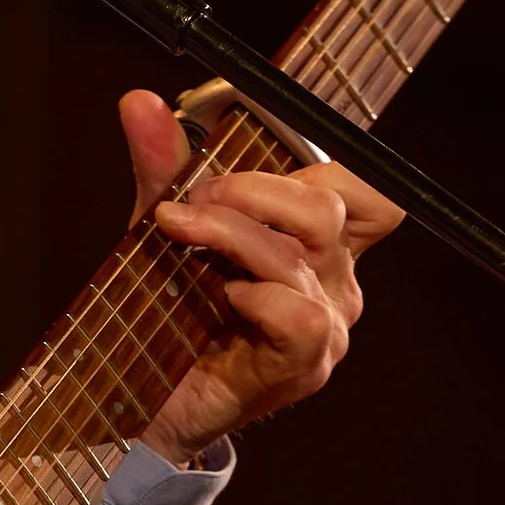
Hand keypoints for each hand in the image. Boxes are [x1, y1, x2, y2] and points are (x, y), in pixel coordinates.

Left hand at [116, 89, 402, 463]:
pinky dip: (256, 296)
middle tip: (190, 202)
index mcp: (318, 242)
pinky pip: (301, 316)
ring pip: (304, 251)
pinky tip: (222, 299)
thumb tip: (140, 102)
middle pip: (331, 203)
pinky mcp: (304, 365)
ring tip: (182, 238)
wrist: (143, 402)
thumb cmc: (170, 311)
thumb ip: (163, 165)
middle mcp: (334, 280)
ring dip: (233, 232)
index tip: (232, 166)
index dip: (316, 162)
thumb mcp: (167, 224)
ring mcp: (327, 325)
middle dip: (251, 187)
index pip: (364, 188)